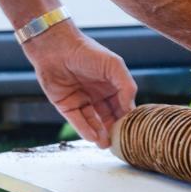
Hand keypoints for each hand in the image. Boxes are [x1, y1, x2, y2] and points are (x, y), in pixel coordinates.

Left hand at [22, 21, 135, 147]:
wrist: (56, 47)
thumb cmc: (87, 51)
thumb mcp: (113, 65)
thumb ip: (126, 86)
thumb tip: (130, 108)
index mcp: (111, 86)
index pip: (122, 106)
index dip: (128, 118)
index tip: (134, 131)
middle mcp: (97, 95)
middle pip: (108, 117)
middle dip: (114, 130)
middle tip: (120, 144)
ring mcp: (81, 100)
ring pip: (93, 121)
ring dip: (100, 133)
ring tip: (106, 144)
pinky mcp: (66, 105)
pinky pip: (77, 120)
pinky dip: (85, 129)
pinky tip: (93, 137)